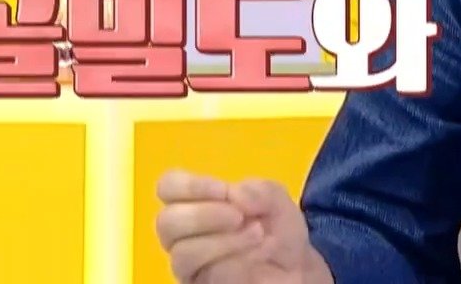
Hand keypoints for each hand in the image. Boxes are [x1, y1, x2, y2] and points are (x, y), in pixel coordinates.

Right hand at [155, 170, 329, 283]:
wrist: (294, 268)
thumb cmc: (276, 230)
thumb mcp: (277, 201)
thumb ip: (260, 191)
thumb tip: (235, 193)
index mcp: (195, 204)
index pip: (168, 187)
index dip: (189, 185)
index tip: (222, 190)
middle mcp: (184, 236)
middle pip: (166, 222)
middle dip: (204, 215)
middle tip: (239, 217)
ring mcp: (190, 267)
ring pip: (184, 254)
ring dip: (226, 241)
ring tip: (258, 234)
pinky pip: (210, 276)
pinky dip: (241, 261)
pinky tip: (262, 253)